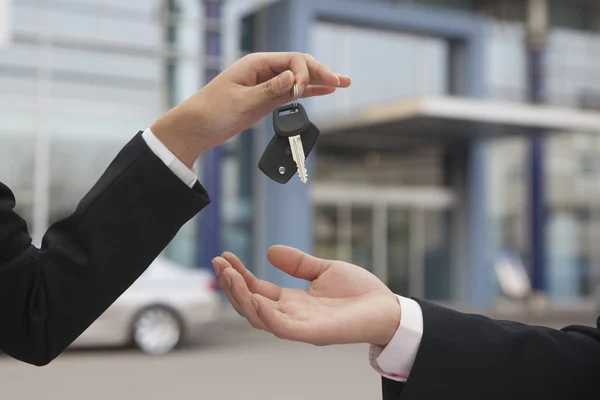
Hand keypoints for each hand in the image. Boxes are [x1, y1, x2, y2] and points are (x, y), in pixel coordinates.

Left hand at [151, 52, 350, 167]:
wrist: (196, 127)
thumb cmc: (212, 111)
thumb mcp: (242, 100)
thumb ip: (269, 89)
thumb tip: (294, 77)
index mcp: (256, 64)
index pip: (292, 60)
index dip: (304, 73)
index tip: (302, 92)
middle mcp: (264, 71)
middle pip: (299, 66)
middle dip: (320, 73)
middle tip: (340, 82)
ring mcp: (267, 85)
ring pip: (299, 79)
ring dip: (320, 81)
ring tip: (343, 83)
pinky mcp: (266, 100)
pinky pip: (292, 93)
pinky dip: (309, 92)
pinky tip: (325, 91)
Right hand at [212, 246, 400, 346]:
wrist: (388, 307)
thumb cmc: (360, 292)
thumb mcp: (324, 269)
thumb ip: (298, 263)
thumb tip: (269, 251)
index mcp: (293, 301)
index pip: (257, 290)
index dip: (239, 275)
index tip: (224, 257)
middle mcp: (292, 315)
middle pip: (251, 304)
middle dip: (232, 285)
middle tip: (218, 263)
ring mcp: (301, 326)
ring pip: (260, 317)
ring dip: (241, 296)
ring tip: (228, 274)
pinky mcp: (314, 333)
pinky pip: (282, 328)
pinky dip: (264, 315)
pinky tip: (252, 297)